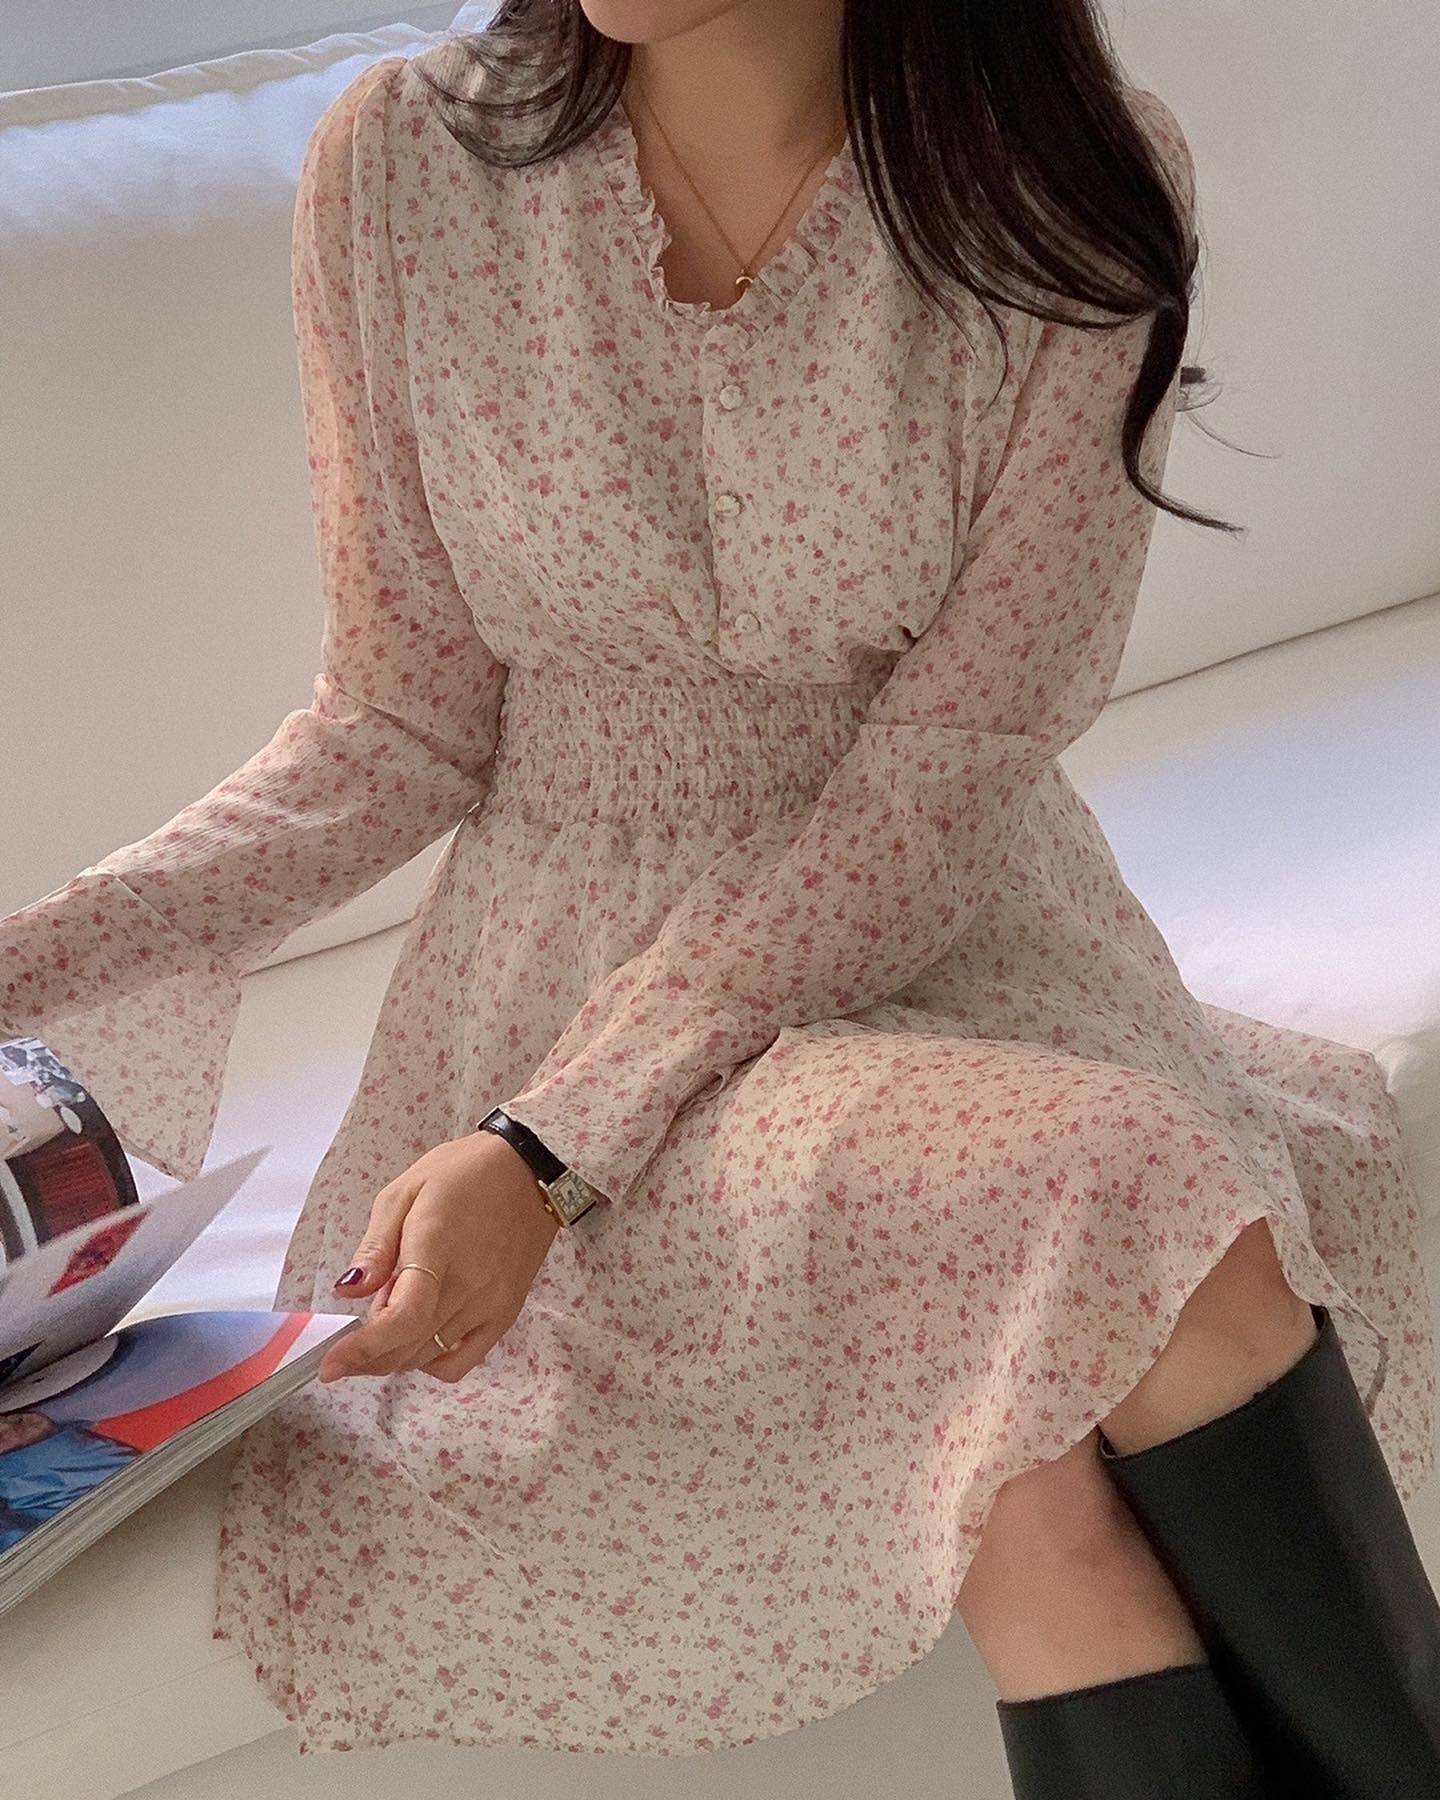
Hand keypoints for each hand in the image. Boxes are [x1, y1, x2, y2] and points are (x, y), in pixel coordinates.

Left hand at [316, 1129, 562, 1384]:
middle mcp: (467, 1284)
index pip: (403, 1317)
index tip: (330, 1365)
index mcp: (436, 1246)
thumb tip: (348, 1290)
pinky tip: (418, 1340)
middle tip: (342, 1348)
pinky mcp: (505, 1314)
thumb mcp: (406, 1191)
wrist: (529, 1171)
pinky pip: (462, 1363)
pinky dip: (430, 1363)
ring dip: (393, 1357)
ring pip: (428, 1357)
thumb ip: (376, 1245)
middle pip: (408, 1347)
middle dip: (365, 1357)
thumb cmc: (463, 1173)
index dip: (363, 1349)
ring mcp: (490, 1304)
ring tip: (379, 1330)